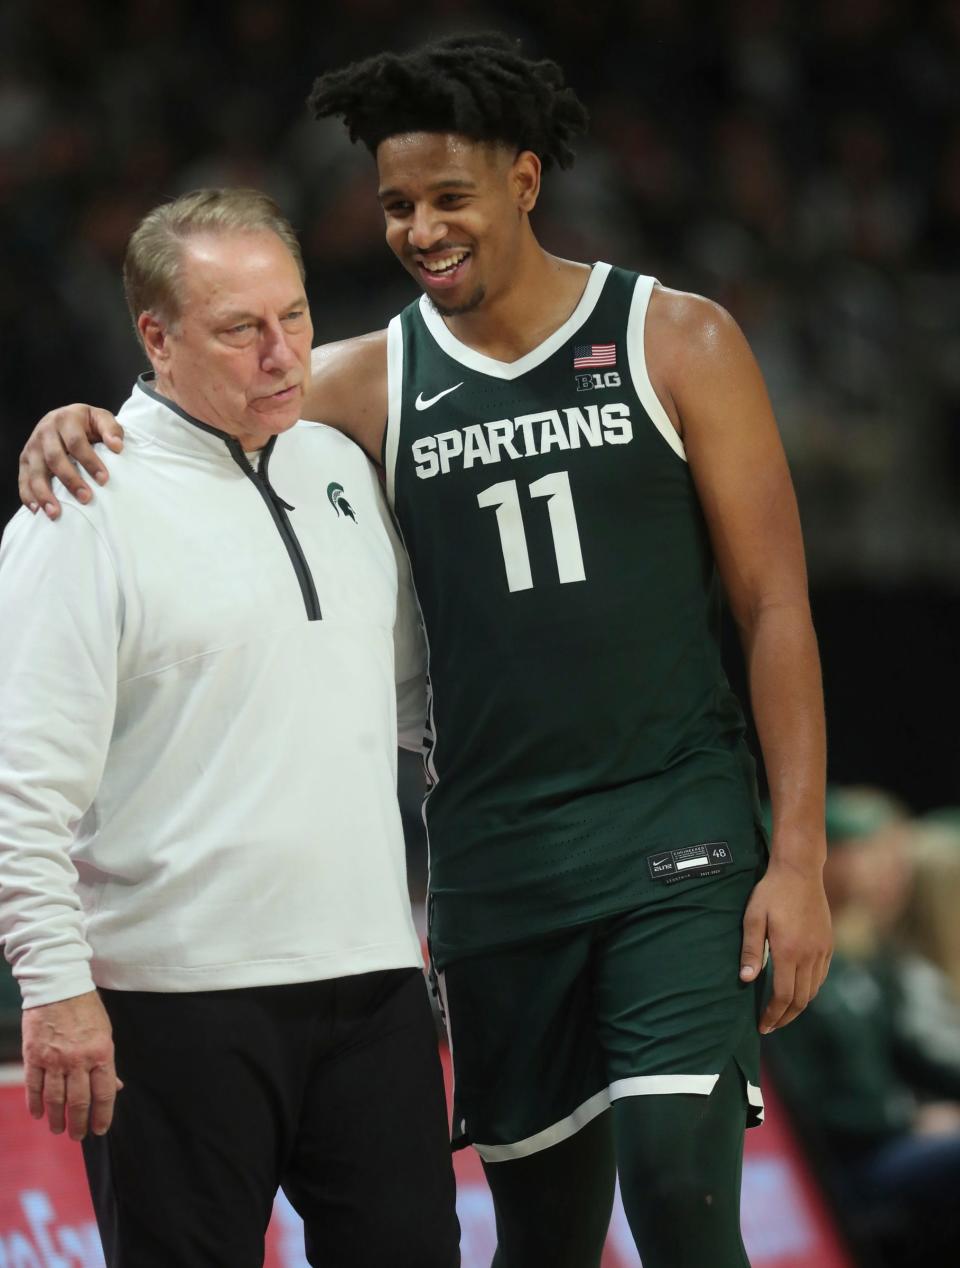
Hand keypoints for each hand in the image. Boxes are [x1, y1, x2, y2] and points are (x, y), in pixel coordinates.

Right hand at [18, 405, 123, 519]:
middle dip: (70, 480)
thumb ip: (111, 429)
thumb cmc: (87, 423)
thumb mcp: (100, 418)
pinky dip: (28, 495)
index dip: (90, 461)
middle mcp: (45, 431)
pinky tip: (37, 510)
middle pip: (54, 458)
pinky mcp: (25, 459)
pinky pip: (23, 479)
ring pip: (36, 471)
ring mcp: (32, 446)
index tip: (104, 480)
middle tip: (86, 498)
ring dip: (44, 493)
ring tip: (56, 513)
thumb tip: (117, 446)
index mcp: (65, 419)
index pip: (76, 442)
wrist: (64, 417)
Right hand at [21, 990, 123, 1139]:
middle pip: (79, 1101)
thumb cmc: (86, 1009)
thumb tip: (116, 1087)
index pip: (104, 1093)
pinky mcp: (34, 1056)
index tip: (100, 1129)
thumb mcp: (105, 1033)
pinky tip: (38, 1114)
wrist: (59, 986)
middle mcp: (78, 1059)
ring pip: (55, 1099)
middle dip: (79, 1123)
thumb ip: (107, 1063)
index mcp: (101, 1052)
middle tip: (78, 1136)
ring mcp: (54, 1059)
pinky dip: (35, 1103)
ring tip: (58, 1129)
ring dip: (57, 1118)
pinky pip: (34, 1086)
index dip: (103, 1115)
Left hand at [739, 858, 831, 1032]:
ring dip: (798, 1006)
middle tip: (770, 1026)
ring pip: (813, 991)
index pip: (782, 996)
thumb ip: (750, 950)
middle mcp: (809, 955)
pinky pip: (821, 977)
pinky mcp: (828, 945)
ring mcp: (822, 951)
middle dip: (784, 1017)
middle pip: (800, 999)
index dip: (773, 1015)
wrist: (800, 871)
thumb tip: (746, 979)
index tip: (762, 1026)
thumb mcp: (753, 918)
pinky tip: (798, 992)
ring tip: (781, 1013)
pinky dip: (810, 990)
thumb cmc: (771, 892)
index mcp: (789, 951)